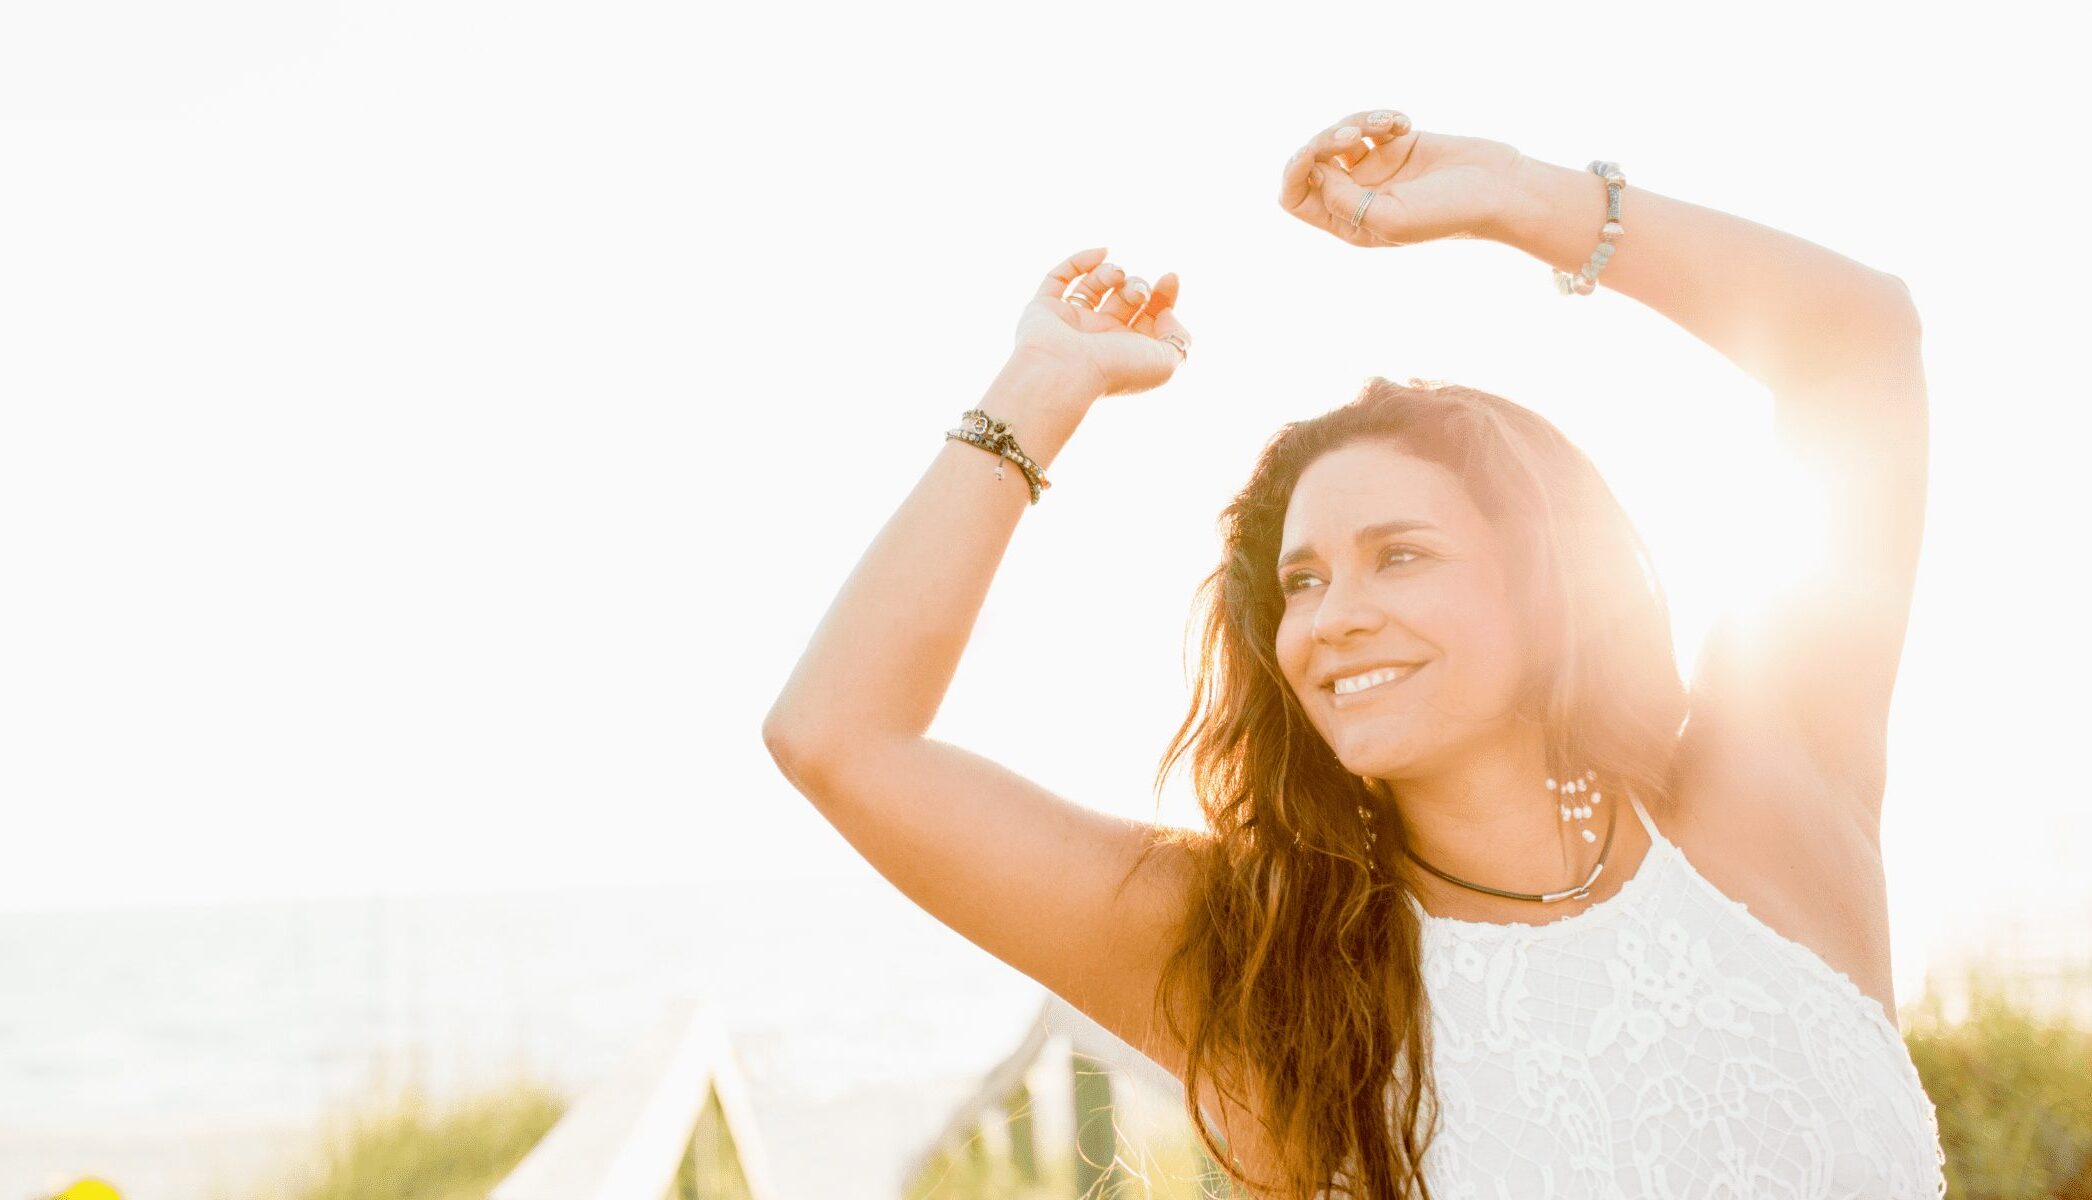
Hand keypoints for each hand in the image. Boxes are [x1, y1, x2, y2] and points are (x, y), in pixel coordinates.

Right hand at [1011, 246, 1190, 398]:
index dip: (1165, 295)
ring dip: (1113, 273)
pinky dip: (1079, 261)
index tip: (1170, 277)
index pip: (1150, 316)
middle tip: (1137, 294)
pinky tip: (1102, 252)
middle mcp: (1099, 337)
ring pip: (1094, 286)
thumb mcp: (1166, 362)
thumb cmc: (1116, 370)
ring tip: (1117, 275)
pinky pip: (1058, 278)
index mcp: (1127, 350)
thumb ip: (1179, 338)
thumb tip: (1166, 312)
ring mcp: (1071, 322)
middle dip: (1138, 287)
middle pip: (1125, 299)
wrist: (1065, 374)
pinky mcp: (1043, 309)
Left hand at [1278, 108, 1524, 248]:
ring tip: (1388, 124)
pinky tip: (1406, 123)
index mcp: (1349, 223)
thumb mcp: (1391, 218)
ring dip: (1356, 121)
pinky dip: (1379, 116)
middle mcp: (1357, 197)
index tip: (1312, 155)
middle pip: (1312, 161)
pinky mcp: (1396, 144)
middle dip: (1325, 140)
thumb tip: (1312, 173)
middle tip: (1354, 135)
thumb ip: (1343, 202)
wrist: (1500, 188)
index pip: (1295, 199)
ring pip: (1338, 136)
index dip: (1294, 173)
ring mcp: (1376, 169)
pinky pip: (1368, 122)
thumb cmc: (1450, 212)